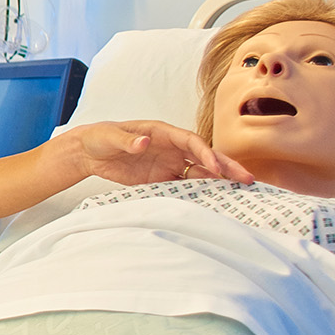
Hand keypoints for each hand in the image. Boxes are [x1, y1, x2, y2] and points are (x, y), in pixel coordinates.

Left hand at [64, 120, 253, 187]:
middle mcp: (171, 147)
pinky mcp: (161, 178)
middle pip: (204, 156)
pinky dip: (199, 192)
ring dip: (218, 182)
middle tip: (247, 179)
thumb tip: (144, 141)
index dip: (205, 153)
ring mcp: (168, 163)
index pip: (191, 142)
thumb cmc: (100, 137)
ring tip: (238, 194)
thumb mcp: (110, 136)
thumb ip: (127, 140)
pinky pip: (184, 185)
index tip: (216, 167)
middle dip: (226, 166)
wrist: (87, 152)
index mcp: (162, 132)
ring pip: (199, 172)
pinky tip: (213, 202)